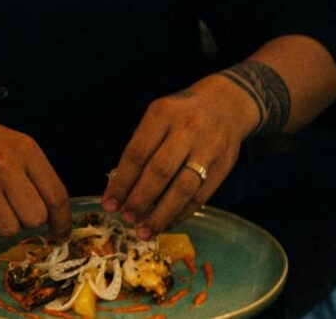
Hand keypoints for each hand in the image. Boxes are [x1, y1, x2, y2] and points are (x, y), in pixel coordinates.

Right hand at [0, 103, 71, 238]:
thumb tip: (55, 220)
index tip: (61, 234)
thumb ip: (36, 178)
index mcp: (26, 150)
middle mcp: (4, 163)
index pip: (56, 195)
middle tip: (14, 209)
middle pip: (34, 218)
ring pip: (7, 229)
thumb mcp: (16, 147)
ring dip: (0, 223)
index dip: (62, 221)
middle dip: (26, 220)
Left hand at [100, 75, 257, 238]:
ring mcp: (208, 149)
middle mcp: (187, 130)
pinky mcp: (223, 167)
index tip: (109, 203)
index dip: (122, 181)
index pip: (137, 153)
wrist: (225, 104)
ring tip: (144, 231)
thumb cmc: (180, 114)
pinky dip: (181, 214)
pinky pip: (200, 197)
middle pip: (159, 172)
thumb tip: (119, 187)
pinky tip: (166, 223)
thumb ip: (140, 146)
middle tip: (125, 218)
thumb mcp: (157, 117)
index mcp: (162, 114)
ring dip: (161, 214)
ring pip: (182, 189)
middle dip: (139, 199)